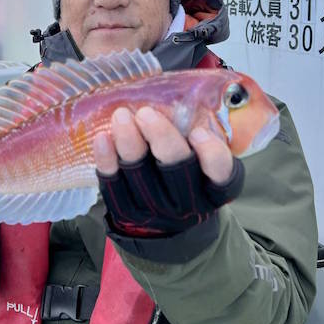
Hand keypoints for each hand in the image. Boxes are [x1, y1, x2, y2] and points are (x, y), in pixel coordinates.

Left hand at [93, 107, 243, 235]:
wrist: (168, 227)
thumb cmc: (186, 179)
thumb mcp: (202, 164)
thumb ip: (196, 137)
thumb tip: (175, 95)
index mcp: (213, 186)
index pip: (220, 172)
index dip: (211, 154)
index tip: (198, 132)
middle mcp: (188, 201)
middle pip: (176, 170)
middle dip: (161, 138)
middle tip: (146, 113)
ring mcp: (156, 210)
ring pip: (141, 176)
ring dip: (129, 143)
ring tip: (121, 116)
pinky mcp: (127, 213)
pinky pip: (114, 187)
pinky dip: (106, 161)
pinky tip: (102, 138)